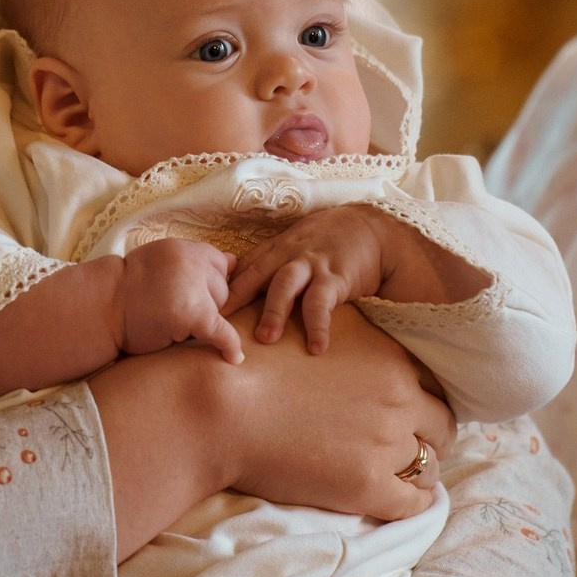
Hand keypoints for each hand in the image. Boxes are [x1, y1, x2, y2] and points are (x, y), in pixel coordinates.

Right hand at [91, 303, 453, 557]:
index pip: (427, 383)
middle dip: (427, 435)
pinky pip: (413, 501)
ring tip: (400, 476)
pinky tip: (402, 501)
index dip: (416, 399)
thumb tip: (344, 332)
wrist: (216, 403)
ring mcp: (385, 442)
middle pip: (440, 422)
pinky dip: (413, 502)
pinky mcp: (366, 484)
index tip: (403, 411)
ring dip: (418, 469)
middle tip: (408, 445)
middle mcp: (397, 397)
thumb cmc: (247, 360)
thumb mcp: (303, 323)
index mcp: (387, 357)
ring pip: (429, 464)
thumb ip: (336, 327)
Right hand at [118, 238, 243, 363]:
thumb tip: (235, 262)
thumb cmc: (126, 291)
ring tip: (173, 323)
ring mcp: (193, 288)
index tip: (191, 294)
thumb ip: (191, 261)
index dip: (209, 282)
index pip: (219, 262)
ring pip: (221, 309)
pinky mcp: (192, 315)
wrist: (101, 310)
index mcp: (182, 248)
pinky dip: (229, 345)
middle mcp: (190, 262)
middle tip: (174, 310)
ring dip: (204, 319)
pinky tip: (234, 356)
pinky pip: (221, 331)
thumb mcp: (157, 260)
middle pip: (223, 286)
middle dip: (208, 302)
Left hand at [223, 206, 386, 352]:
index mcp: (277, 249)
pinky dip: (318, 325)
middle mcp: (289, 255)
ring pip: (285, 285)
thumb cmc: (330, 240)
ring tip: (265, 339)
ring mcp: (312, 264)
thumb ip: (271, 263)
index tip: (202, 303)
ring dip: (274, 311)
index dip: (223, 285)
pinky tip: (316, 347)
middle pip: (257, 274)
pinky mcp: (336, 277)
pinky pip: (322, 303)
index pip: (244, 266)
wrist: (374, 229)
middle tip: (218, 322)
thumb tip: (240, 285)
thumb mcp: (296, 244)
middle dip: (236, 297)